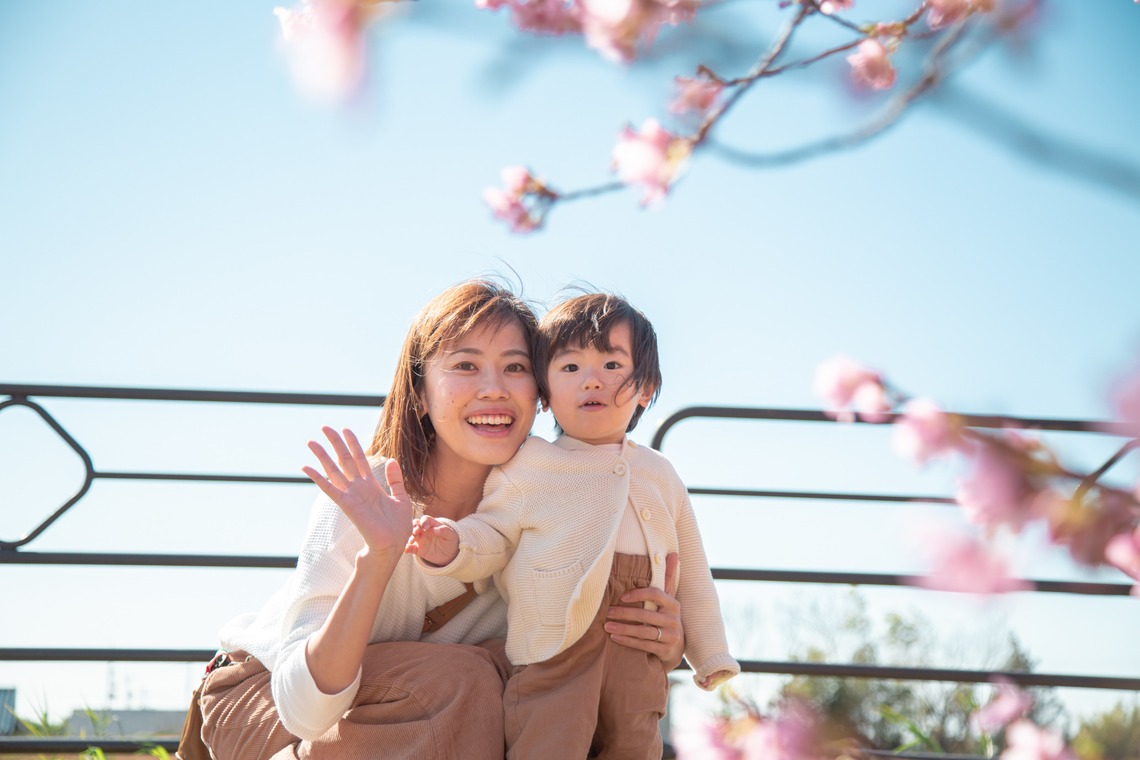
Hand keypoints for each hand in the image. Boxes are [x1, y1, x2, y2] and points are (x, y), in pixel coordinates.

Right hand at [301, 426, 413, 559]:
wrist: (393, 545)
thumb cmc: (398, 527)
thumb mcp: (402, 498)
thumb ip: (395, 479)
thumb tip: (391, 460)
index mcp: (372, 485)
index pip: (360, 459)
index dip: (353, 444)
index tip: (345, 429)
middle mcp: (358, 488)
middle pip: (344, 460)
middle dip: (335, 443)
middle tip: (324, 427)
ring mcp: (351, 495)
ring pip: (334, 470)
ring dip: (322, 456)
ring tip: (311, 442)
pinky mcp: (346, 505)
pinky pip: (329, 488)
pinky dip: (317, 477)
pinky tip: (306, 467)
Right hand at [405, 515, 459, 566]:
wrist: (449, 554)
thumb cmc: (450, 541)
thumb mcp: (451, 535)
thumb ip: (444, 530)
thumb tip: (436, 529)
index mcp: (432, 525)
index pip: (425, 519)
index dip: (424, 521)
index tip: (425, 527)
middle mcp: (424, 531)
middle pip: (415, 525)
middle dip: (414, 527)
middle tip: (416, 532)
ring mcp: (420, 539)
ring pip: (411, 536)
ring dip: (409, 537)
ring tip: (411, 541)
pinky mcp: (418, 549)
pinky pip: (410, 548)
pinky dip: (406, 548)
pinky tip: (405, 550)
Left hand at [604, 552, 684, 669]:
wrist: (676, 648)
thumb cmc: (666, 617)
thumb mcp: (669, 598)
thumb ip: (668, 577)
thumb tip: (673, 553)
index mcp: (673, 604)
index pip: (656, 594)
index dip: (639, 594)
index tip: (622, 596)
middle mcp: (674, 619)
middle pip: (646, 614)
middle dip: (625, 613)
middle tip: (607, 612)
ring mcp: (671, 636)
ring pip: (644, 631)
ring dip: (623, 628)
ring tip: (607, 626)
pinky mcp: (666, 650)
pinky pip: (644, 645)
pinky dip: (628, 641)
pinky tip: (614, 637)